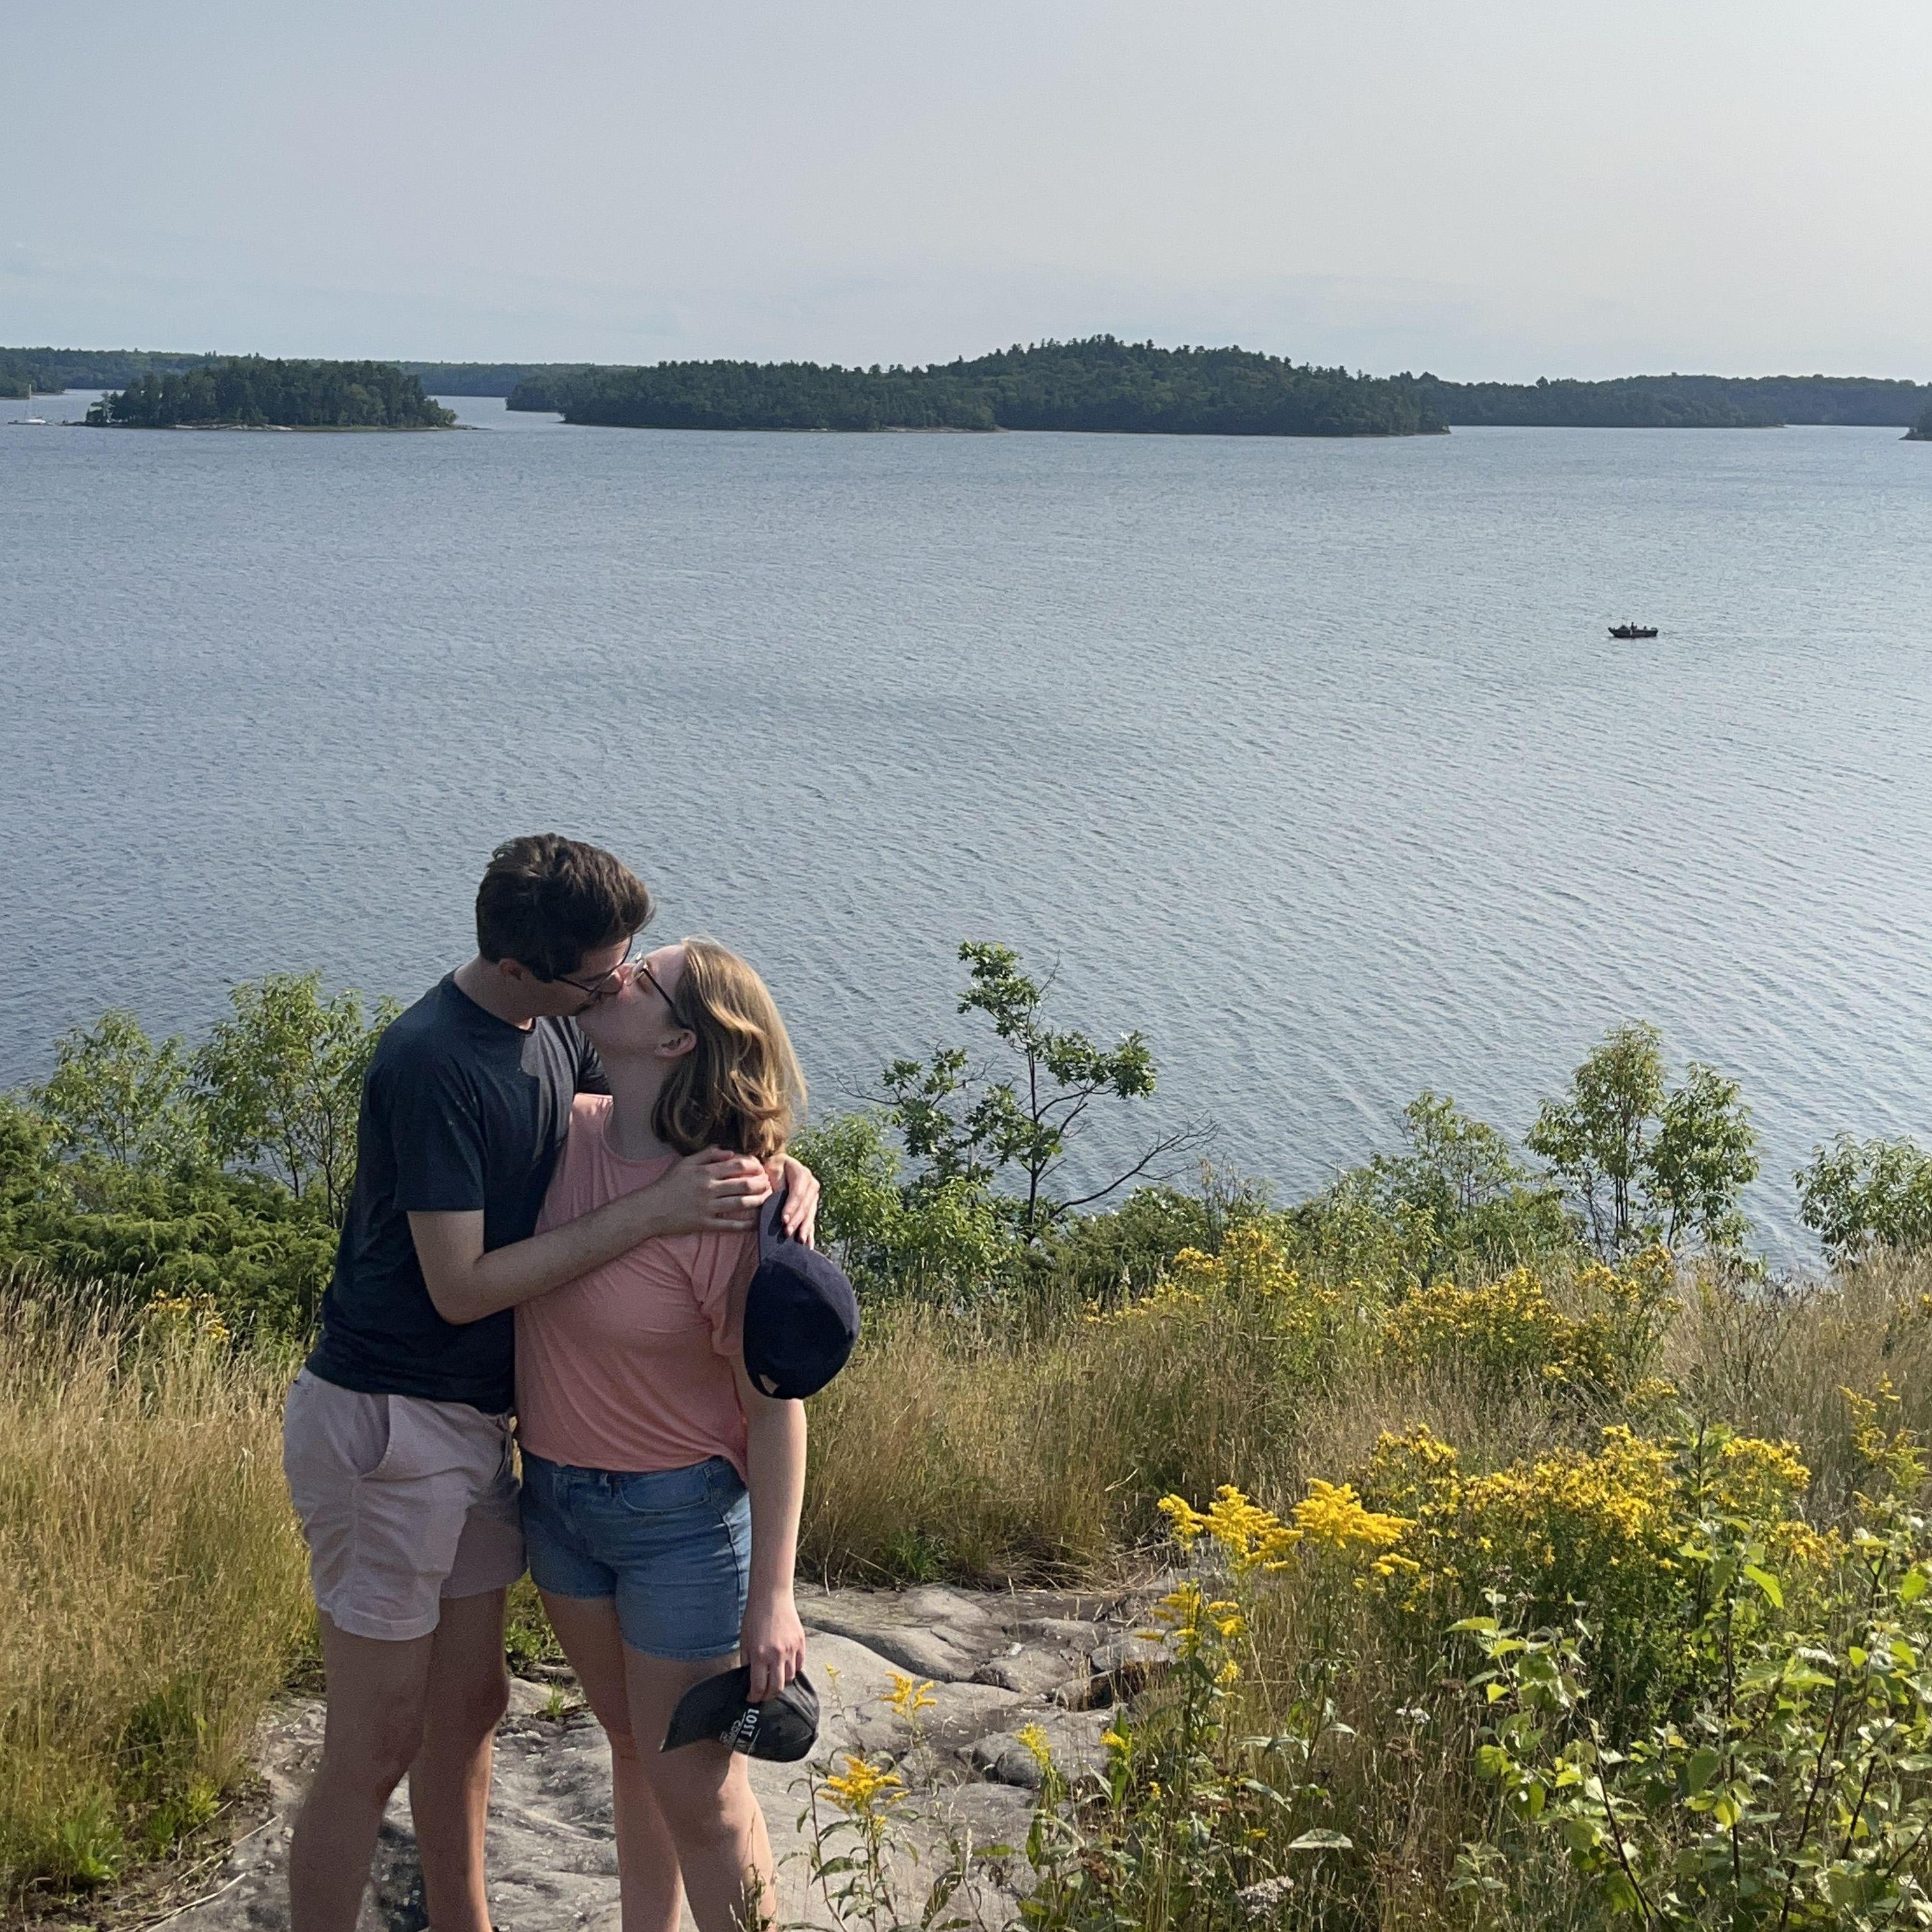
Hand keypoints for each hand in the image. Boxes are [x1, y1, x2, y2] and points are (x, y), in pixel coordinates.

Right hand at [651, 1148, 771, 1235]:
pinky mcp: (705, 1224)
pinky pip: (729, 1225)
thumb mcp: (684, 1163)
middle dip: (761, 1183)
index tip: (761, 1167)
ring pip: (740, 1204)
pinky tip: (755, 1223)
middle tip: (770, 1183)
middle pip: (743, 1184)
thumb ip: (707, 1154)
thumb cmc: (668, 1184)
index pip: (737, 1165)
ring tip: (767, 1199)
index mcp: (705, 1172)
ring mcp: (708, 1207)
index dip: (753, 1166)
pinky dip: (745, 1225)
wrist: (650, 1209)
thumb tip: (729, 1151)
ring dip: (758, 1201)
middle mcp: (709, 1188)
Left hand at [740, 1589, 807, 1702]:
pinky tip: (785, 1668)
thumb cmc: (755, 1616)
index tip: (751, 1698)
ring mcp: (791, 1649)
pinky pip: (799, 1665)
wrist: (772, 1596)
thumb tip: (750, 1677)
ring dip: (781, 1683)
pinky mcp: (801, 1642)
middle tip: (763, 1695)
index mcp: (760, 1655)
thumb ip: (747, 1661)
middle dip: (768, 1696)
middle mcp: (777, 1655)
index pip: (759, 1687)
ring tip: (775, 1680)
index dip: (754, 1697)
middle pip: (776, 1688)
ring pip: (790, 1678)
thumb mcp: (745, 1640)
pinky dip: (793, 1670)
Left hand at [776, 1155, 819, 1246]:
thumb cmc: (772, 1168)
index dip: (791, 1207)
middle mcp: (812, 1184)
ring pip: (810, 1214)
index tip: (783, 1220)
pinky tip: (808, 1245)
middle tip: (787, 1233)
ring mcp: (813, 1196)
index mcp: (803, 1174)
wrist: (777, 1165)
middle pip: (805, 1206)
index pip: (798, 1193)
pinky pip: (811, 1219)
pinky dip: (809, 1232)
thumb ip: (777, 1186)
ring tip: (799, 1241)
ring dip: (804, 1228)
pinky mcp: (812, 1205)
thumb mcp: (772, 1171)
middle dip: (797, 1221)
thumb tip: (778, 1202)